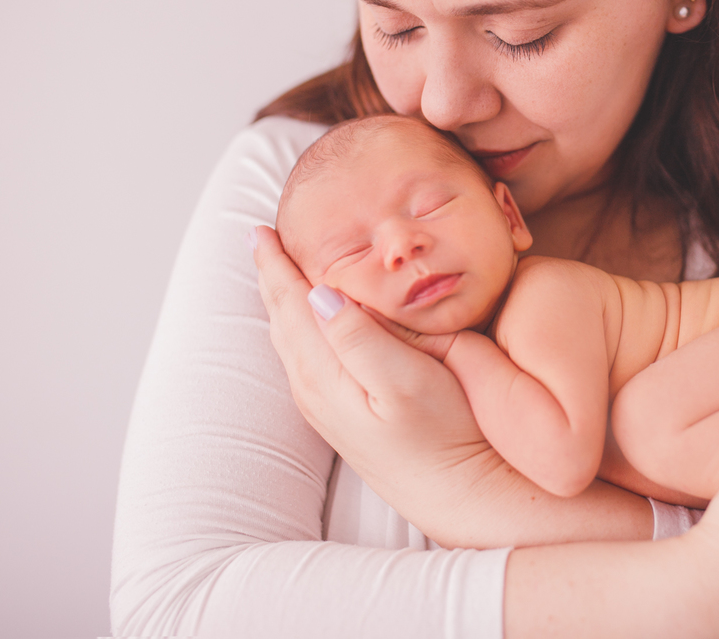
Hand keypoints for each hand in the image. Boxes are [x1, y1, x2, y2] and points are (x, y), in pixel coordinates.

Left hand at [252, 225, 652, 547]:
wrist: (455, 490)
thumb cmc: (443, 432)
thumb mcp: (406, 380)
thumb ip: (360, 336)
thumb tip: (319, 293)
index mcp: (324, 371)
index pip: (290, 303)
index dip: (276, 264)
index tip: (262, 229)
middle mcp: (313, 388)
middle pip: (282, 319)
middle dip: (272, 276)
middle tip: (264, 237)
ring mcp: (325, 404)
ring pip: (291, 339)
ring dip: (283, 300)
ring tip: (280, 270)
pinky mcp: (341, 414)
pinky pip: (306, 356)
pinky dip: (301, 325)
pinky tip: (314, 321)